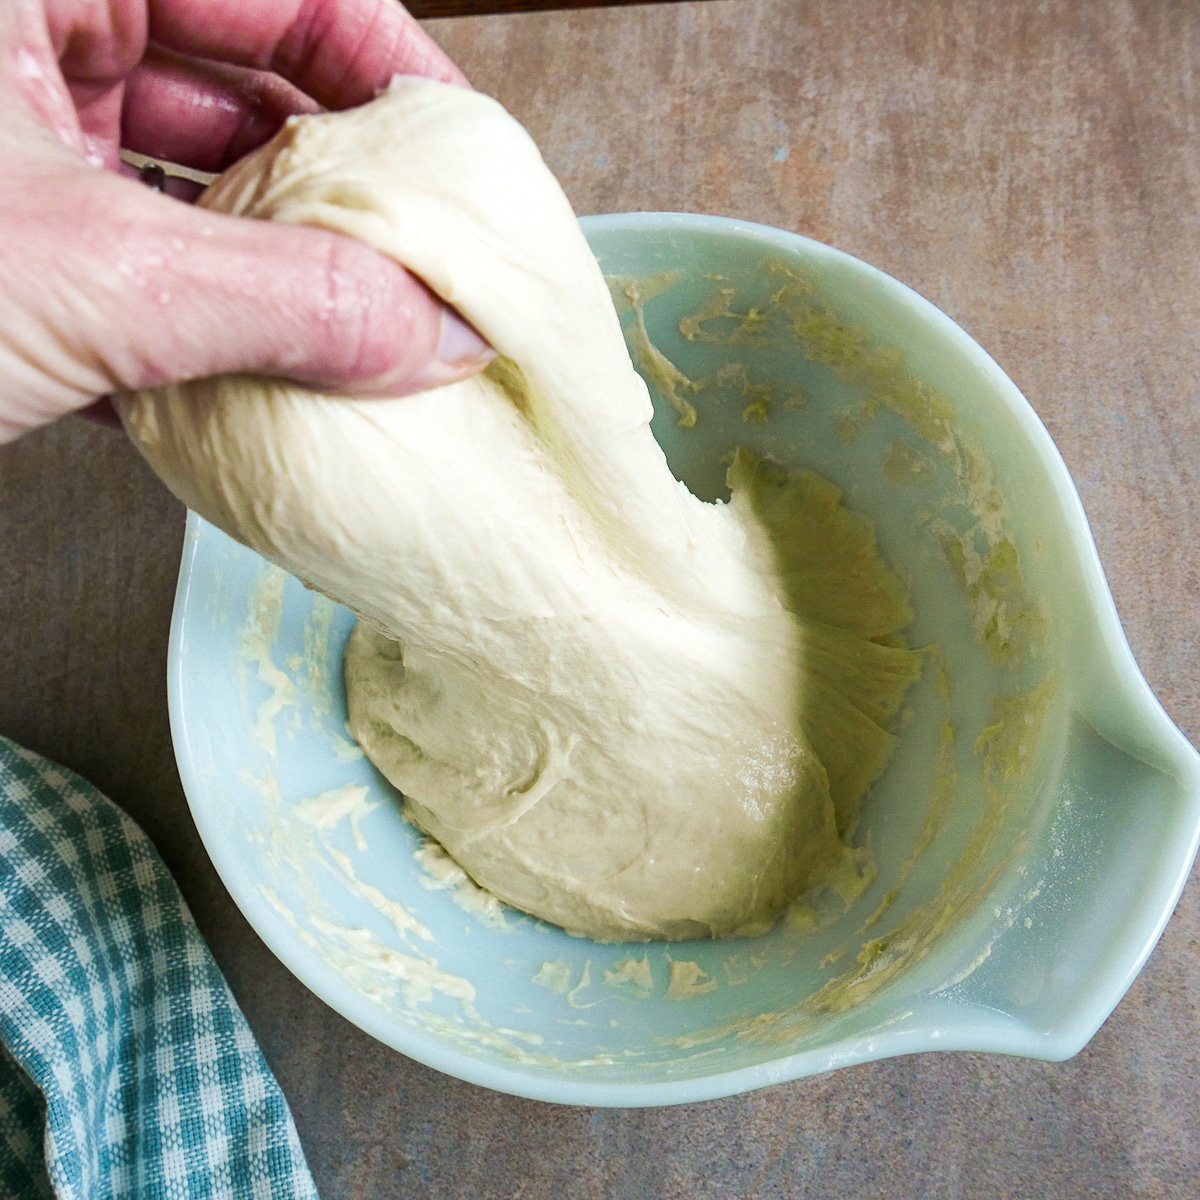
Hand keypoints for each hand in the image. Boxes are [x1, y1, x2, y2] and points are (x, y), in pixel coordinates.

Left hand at [0, 0, 493, 441]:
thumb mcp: (100, 276)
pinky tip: (257, 375)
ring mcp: (9, 155)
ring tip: (351, 324)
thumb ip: (288, 298)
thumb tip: (435, 332)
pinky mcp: (9, 256)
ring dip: (273, 267)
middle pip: (233, 89)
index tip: (452, 139)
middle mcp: (22, 52)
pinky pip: (137, 269)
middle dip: (331, 179)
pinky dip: (202, 324)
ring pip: (185, 188)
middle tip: (414, 246)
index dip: (379, 58)